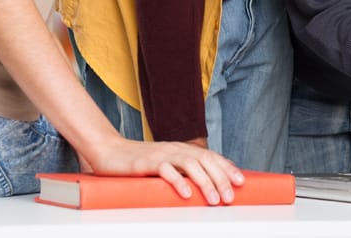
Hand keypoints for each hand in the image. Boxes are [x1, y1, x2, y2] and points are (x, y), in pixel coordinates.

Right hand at [89, 136, 243, 204]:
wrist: (109, 152)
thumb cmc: (139, 164)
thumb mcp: (165, 167)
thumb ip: (182, 173)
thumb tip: (202, 189)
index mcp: (182, 150)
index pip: (211, 157)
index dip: (227, 168)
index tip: (241, 182)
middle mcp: (176, 149)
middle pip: (205, 160)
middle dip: (221, 179)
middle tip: (230, 198)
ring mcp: (162, 155)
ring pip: (191, 165)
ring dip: (205, 182)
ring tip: (215, 200)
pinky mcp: (147, 163)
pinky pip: (166, 171)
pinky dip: (178, 181)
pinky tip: (186, 194)